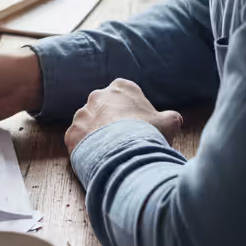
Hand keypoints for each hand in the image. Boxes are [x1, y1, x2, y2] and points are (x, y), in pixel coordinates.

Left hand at [64, 78, 182, 153]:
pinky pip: (79, 140)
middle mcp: (98, 96)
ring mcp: (82, 114)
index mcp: (121, 87)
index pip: (125, 94)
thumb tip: (173, 119)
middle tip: (123, 138)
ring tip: (111, 150)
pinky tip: (98, 157)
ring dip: (98, 134)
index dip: (133, 111)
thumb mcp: (169, 123)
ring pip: (89, 123)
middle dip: (112, 121)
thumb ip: (170, 117)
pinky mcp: (72, 132)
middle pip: (105, 108)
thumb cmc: (149, 134)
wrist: (126, 153)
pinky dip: (87, 148)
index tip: (138, 124)